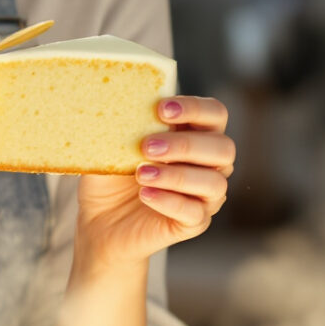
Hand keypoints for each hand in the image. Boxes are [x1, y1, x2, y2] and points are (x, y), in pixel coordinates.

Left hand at [75, 96, 232, 273]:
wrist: (101, 219)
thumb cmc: (113, 175)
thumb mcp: (116, 145)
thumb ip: (129, 124)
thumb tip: (125, 102)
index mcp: (197, 135)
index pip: (216, 114)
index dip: (195, 108)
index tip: (161, 109)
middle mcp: (210, 165)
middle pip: (224, 148)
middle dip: (186, 144)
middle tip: (147, 147)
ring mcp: (206, 196)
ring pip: (214, 183)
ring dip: (176, 175)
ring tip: (141, 174)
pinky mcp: (195, 223)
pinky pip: (195, 212)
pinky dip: (169, 201)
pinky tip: (145, 194)